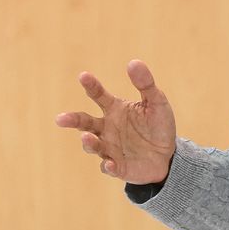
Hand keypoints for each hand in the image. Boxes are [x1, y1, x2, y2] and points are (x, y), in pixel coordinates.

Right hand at [55, 60, 176, 183]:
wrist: (168, 156)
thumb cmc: (159, 126)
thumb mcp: (157, 102)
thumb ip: (145, 84)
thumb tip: (133, 62)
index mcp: (115, 109)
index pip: (98, 95)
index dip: (90, 85)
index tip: (83, 76)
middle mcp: (107, 128)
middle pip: (85, 123)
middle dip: (72, 120)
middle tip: (60, 119)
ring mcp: (110, 148)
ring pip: (93, 145)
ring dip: (89, 142)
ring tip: (87, 136)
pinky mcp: (118, 167)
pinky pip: (109, 167)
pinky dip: (108, 166)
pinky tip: (110, 164)